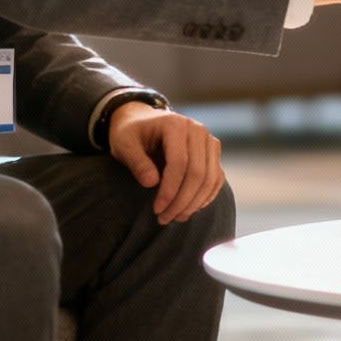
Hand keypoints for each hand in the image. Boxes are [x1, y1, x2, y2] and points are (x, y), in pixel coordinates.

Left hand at [108, 104, 224, 224]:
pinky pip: (216, 178)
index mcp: (176, 125)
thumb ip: (136, 162)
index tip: (156, 209)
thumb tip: (152, 183)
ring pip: (210, 178)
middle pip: (198, 172)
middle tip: (164, 219)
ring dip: (195, 203)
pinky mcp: (212, 153)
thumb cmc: (131, 133)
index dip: (169, 190)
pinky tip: (190, 209)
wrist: (141, 121)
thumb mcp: (124, 144)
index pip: (179, 162)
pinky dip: (206, 197)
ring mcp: (209, 141)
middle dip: (182, 201)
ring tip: (175, 217)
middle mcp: (198, 130)